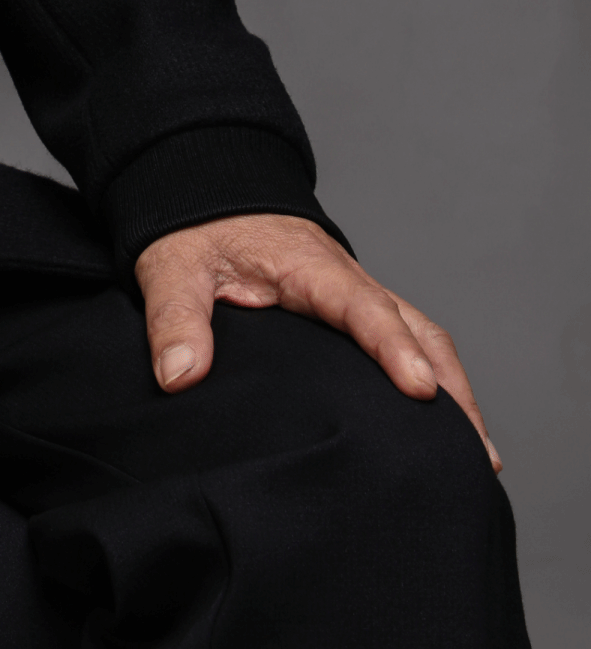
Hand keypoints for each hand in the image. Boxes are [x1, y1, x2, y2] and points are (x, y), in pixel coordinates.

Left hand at [134, 212, 500, 470]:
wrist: (204, 190)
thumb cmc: (193, 230)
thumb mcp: (171, 266)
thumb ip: (175, 318)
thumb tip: (179, 375)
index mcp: (310, 266)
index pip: (362, 307)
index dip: (393, 348)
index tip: (421, 390)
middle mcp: (346, 279)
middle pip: (416, 329)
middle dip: (450, 388)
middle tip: (475, 455)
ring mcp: (355, 293)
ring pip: (422, 335)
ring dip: (454, 388)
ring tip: (477, 458)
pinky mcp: (351, 308)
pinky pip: (406, 337)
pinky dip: (434, 375)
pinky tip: (444, 427)